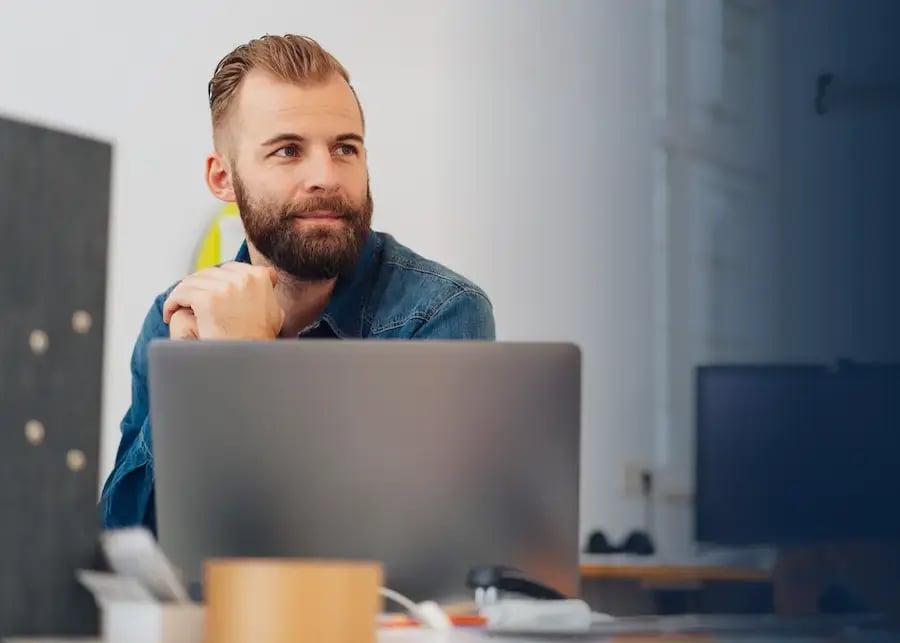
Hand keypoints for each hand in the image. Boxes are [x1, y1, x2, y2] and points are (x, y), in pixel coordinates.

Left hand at [162, 263, 284, 339]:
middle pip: (209, 273)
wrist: (250, 360)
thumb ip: (268, 290)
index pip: (229, 268)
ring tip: (177, 308)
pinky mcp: (208, 299)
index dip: (216, 282)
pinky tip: (171, 313)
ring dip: (182, 295)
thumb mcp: (274, 311)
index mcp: (259, 277)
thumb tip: (269, 275)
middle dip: (198, 288)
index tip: (207, 293)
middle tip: (189, 302)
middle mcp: (243, 278)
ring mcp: (226, 287)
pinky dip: (172, 303)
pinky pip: (182, 294)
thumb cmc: (258, 340)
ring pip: (192, 282)